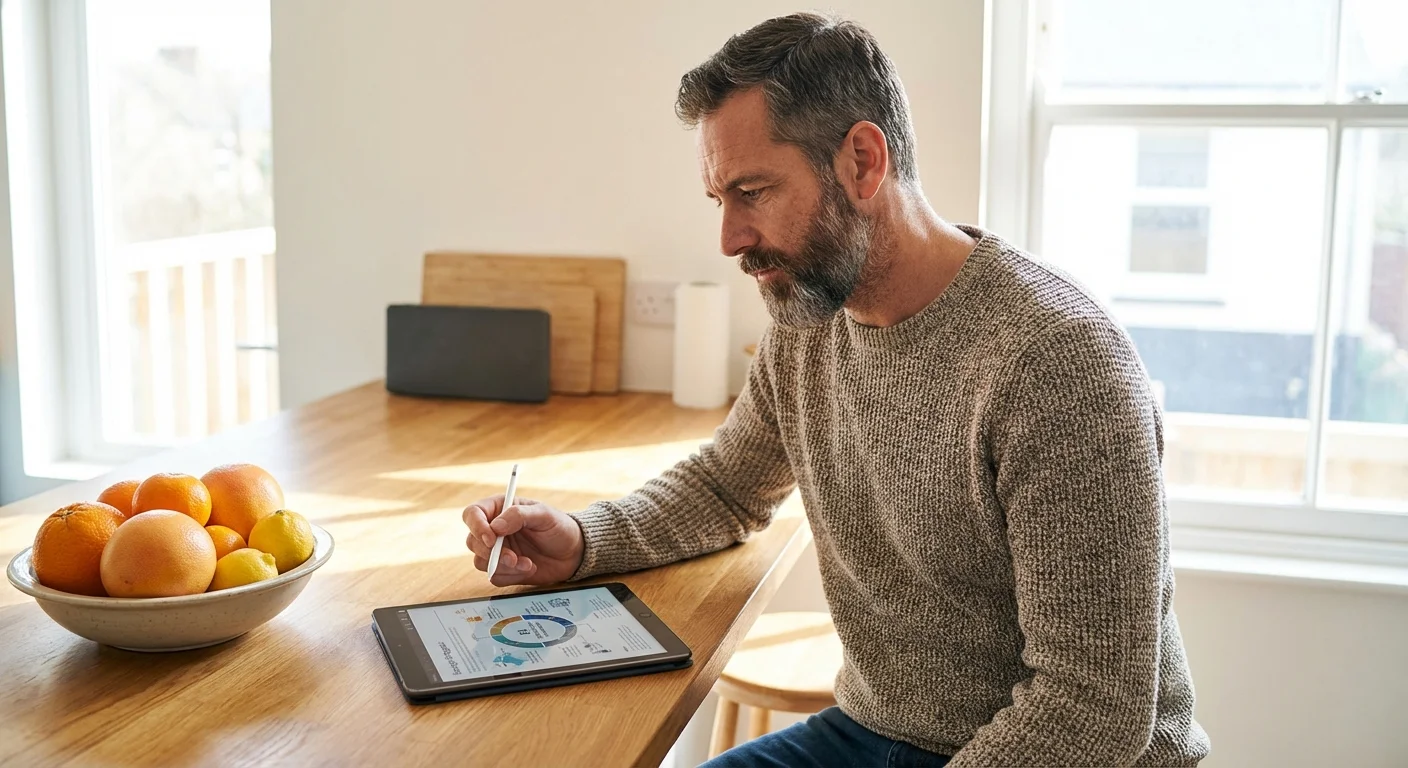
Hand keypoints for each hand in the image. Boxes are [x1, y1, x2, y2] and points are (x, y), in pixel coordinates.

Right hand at [462, 495, 584, 586]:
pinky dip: (511, 575)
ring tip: (527, 563)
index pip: (472, 514)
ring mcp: (497, 551)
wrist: (573, 553)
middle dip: (492, 552)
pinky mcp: (503, 569)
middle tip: (513, 557)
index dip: (476, 526)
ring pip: (481, 561)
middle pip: (473, 541)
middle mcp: (494, 530)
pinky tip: (529, 568)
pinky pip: (494, 576)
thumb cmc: (559, 527)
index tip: (492, 538)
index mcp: (499, 509)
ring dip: (503, 566)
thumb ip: (519, 515)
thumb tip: (495, 526)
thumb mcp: (544, 514)